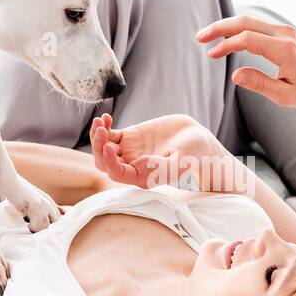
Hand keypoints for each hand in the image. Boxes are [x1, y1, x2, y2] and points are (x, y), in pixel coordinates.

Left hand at [88, 112, 238, 191]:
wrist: (198, 140)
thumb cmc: (194, 155)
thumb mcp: (182, 161)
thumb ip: (162, 167)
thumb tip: (138, 165)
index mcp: (142, 177)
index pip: (117, 173)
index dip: (109, 162)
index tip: (108, 147)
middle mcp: (132, 167)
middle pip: (104, 161)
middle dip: (99, 147)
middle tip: (102, 130)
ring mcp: (129, 151)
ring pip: (104, 147)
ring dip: (98, 136)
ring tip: (100, 121)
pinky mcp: (129, 137)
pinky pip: (110, 134)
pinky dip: (104, 127)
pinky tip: (106, 117)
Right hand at [196, 14, 295, 107]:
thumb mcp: (288, 96)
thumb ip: (260, 85)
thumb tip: (235, 76)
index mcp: (284, 50)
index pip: (247, 40)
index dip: (225, 45)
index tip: (211, 55)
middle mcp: (283, 34)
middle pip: (244, 22)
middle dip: (219, 28)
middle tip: (199, 37)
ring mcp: (285, 30)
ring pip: (250, 20)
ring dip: (227, 26)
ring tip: (209, 37)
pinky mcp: (284, 32)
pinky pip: (258, 25)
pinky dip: (239, 28)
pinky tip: (228, 37)